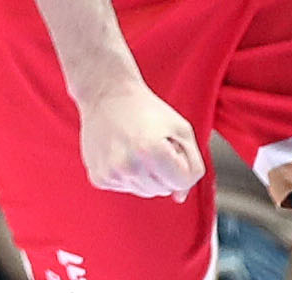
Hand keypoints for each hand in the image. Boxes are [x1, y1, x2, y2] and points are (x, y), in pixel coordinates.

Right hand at [79, 83, 204, 201]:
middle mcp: (129, 166)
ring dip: (149, 174)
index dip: (184, 163)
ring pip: (146, 191)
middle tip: (154, 142)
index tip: (174, 145)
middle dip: (166, 170)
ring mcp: (111, 174)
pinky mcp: (99, 178)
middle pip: (164, 190)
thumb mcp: (181, 129)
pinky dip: (130, 174)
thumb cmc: (148, 109)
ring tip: (138, 146)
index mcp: (152, 151)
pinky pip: (127, 187)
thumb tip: (179, 198)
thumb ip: (192, 164)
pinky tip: (123, 152)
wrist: (107, 94)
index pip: (182, 182)